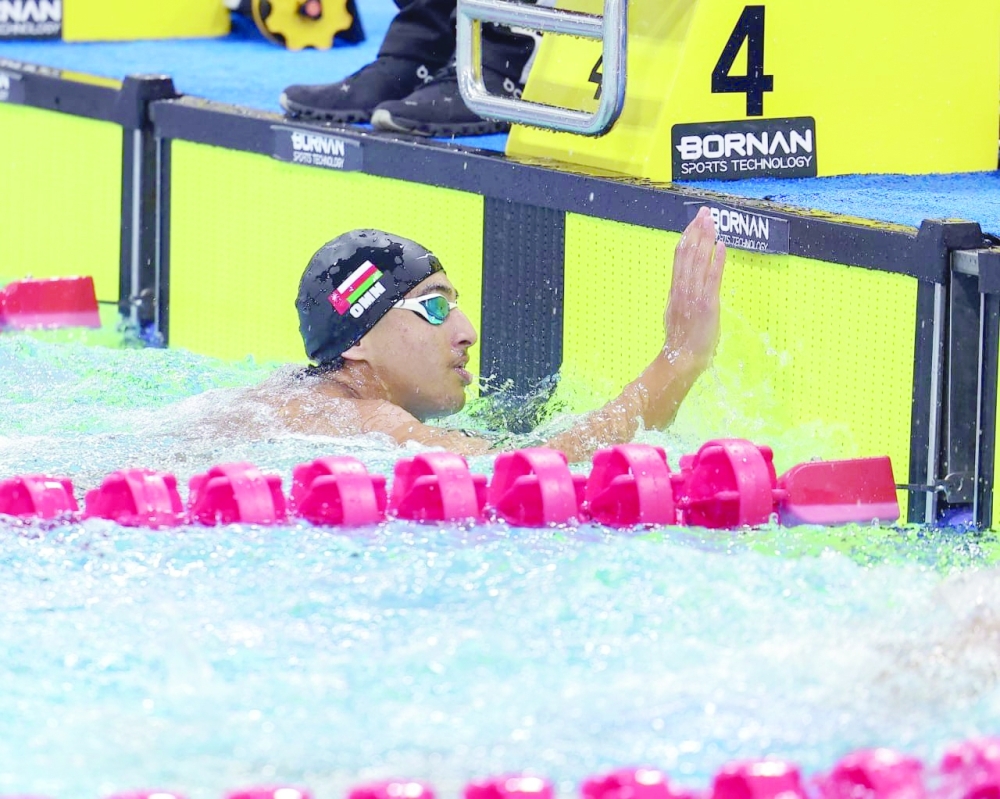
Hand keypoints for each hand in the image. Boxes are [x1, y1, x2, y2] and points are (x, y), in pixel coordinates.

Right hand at [663, 206, 725, 372]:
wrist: (682, 359)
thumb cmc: (681, 344)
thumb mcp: (676, 316)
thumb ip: (680, 300)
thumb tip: (683, 288)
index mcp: (675, 291)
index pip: (680, 257)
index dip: (687, 237)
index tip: (694, 222)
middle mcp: (682, 289)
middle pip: (688, 253)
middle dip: (697, 231)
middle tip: (704, 212)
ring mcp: (694, 295)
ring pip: (698, 261)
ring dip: (706, 239)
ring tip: (712, 221)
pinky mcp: (707, 304)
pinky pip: (712, 278)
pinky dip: (716, 260)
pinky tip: (721, 245)